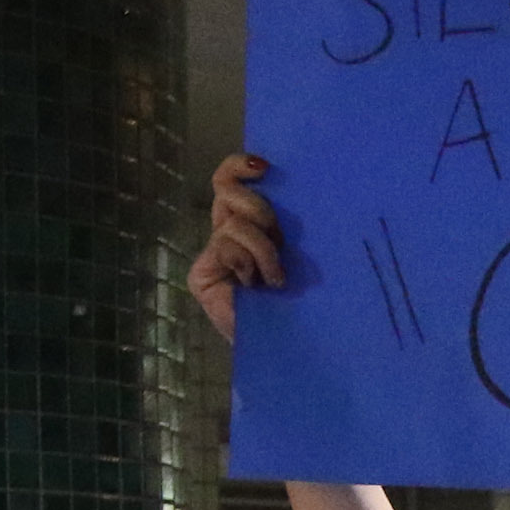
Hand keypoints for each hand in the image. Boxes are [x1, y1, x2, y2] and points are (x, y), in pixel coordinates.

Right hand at [187, 152, 283, 338]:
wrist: (295, 344)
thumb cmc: (307, 299)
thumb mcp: (301, 247)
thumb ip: (289, 217)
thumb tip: (286, 180)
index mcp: (251, 221)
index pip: (230, 179)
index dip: (239, 165)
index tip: (265, 166)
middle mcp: (228, 232)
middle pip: (226, 190)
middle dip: (259, 209)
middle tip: (281, 238)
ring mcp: (212, 254)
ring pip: (231, 223)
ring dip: (262, 248)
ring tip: (276, 277)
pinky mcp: (201, 274)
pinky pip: (225, 246)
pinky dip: (248, 261)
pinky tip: (255, 285)